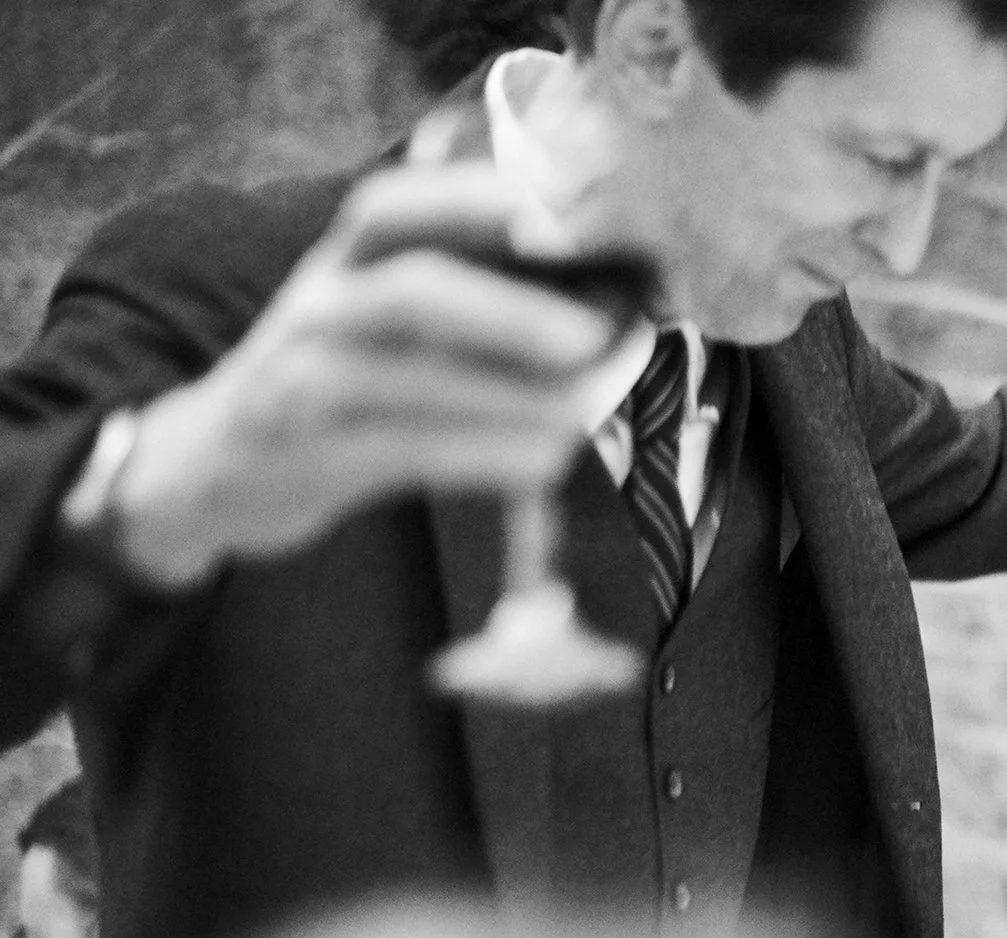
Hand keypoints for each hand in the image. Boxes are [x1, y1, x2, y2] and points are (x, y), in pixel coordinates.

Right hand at [107, 165, 621, 587]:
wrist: (211, 464)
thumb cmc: (328, 381)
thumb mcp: (366, 318)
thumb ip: (450, 299)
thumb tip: (590, 305)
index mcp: (339, 264)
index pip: (389, 208)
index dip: (463, 199)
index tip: (542, 211)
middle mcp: (318, 310)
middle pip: (411, 292)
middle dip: (507, 313)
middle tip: (589, 338)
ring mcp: (304, 382)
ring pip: (413, 380)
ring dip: (510, 398)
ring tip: (581, 414)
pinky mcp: (312, 456)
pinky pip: (409, 452)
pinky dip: (484, 456)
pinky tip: (543, 462)